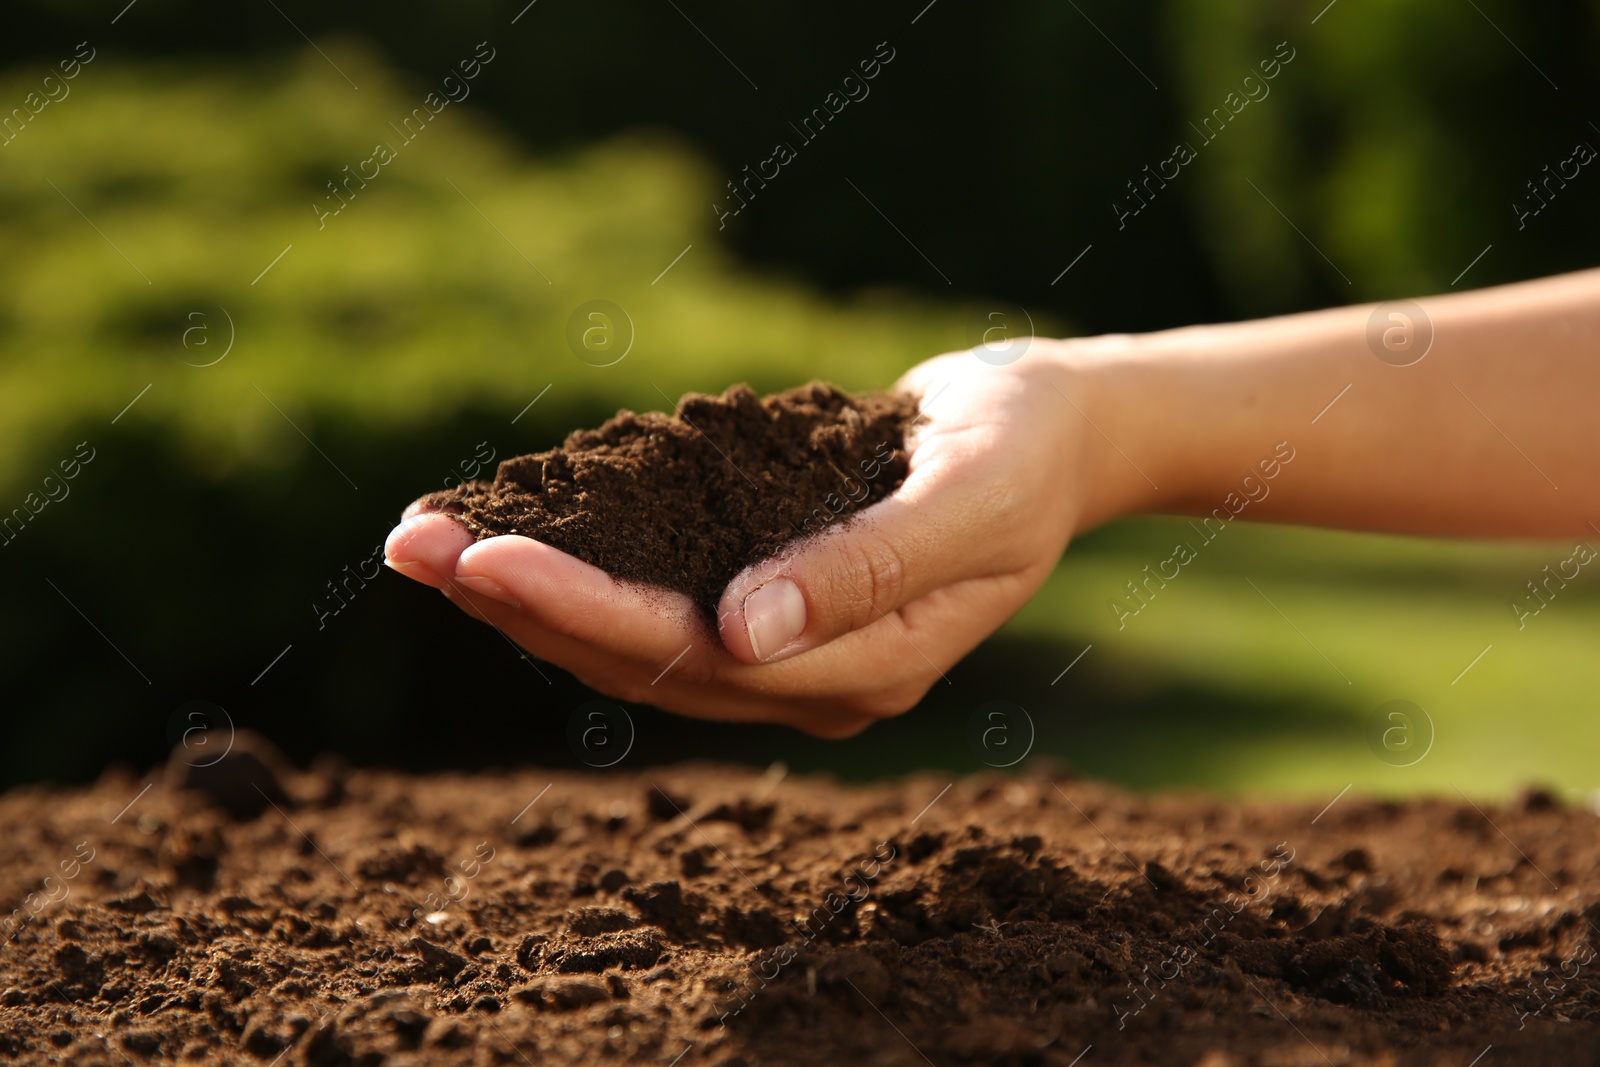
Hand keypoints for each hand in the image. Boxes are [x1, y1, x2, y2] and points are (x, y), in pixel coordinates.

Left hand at [384, 344, 1092, 736]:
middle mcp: (811, 679)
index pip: (696, 657)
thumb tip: (744, 632)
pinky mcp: (766, 597)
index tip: (486, 558)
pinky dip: (576, 564)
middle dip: (521, 605)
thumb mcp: (972, 497)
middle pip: (641, 660)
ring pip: (632, 640)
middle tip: (409, 548)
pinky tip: (505, 529)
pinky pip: (653, 596)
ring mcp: (788, 648)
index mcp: (866, 671)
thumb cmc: (1022, 451)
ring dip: (526, 594)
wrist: (1054, 434)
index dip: (584, 611)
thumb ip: (869, 570)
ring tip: (422, 542)